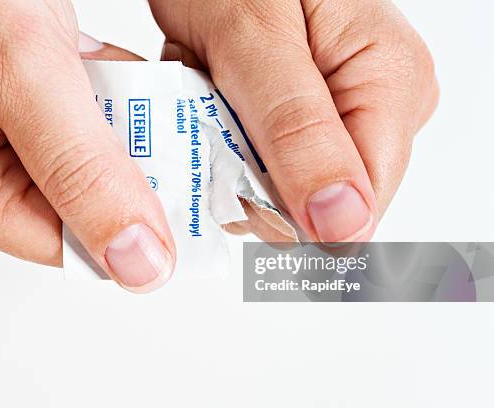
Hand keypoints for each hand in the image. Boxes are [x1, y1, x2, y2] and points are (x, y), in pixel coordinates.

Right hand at [0, 0, 175, 292]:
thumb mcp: (22, 69)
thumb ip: (81, 169)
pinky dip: (119, 100)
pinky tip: (122, 75)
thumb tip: (135, 261)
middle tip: (169, 129)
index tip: (185, 191)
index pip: (70, 246)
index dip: (134, 226)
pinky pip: (93, 128)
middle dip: (136, 167)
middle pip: (88, 208)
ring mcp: (8, 144)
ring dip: (132, 130)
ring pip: (99, 167)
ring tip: (145, 93)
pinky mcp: (32, 114)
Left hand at [152, 0, 438, 241]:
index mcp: (391, 83)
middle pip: (316, 198)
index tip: (233, 175)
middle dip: (251, 171)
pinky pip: (261, 160)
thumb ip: (298, 131)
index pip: (358, 202)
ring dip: (230, 151)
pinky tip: (216, 95)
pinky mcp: (302, 117)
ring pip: (280, 183)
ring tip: (214, 89)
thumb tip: (346, 223)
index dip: (291, 209)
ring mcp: (339, 112)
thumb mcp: (255, 41)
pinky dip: (223, 139)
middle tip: (216, 111)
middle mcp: (377, 104)